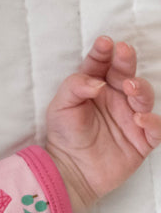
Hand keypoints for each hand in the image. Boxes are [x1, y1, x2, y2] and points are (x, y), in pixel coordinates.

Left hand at [45, 36, 160, 212]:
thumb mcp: (60, 106)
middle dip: (127, 61)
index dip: (104, 52)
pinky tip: (140, 119)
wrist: (71, 170)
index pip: (101, 64)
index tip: (105, 42)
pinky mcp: (142, 139)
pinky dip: (153, 122)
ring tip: (129, 88)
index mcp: (95, 86)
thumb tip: (97, 82)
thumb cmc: (64, 134)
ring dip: (140, 88)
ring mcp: (130, 117)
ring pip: (144, 96)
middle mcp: (115, 98)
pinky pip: (156, 128)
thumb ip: (75, 87)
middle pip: (126, 74)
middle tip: (124, 52)